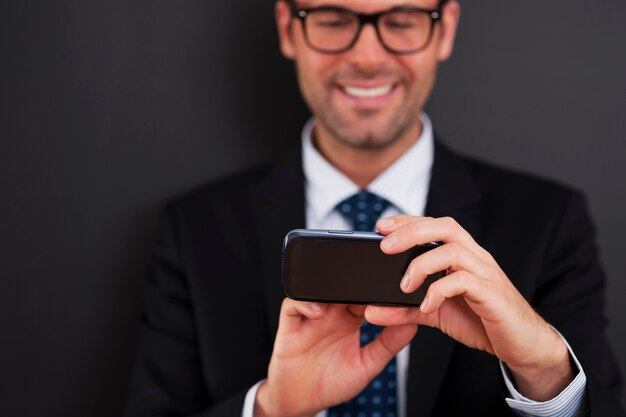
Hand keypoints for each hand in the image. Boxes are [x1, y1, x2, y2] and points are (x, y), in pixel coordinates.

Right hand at [255, 298, 415, 416]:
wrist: (300, 399)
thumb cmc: (333, 382)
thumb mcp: (367, 365)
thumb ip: (388, 345)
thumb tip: (412, 326)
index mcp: (350, 320)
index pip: (364, 296)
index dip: (375, 290)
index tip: (388, 289)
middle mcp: (331, 314)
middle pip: (342, 288)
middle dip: (354, 285)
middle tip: (366, 287)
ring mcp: (310, 317)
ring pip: (318, 290)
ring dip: (329, 289)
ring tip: (343, 297)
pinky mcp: (290, 323)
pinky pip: (293, 304)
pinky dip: (305, 303)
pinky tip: (318, 313)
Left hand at [365, 215, 573, 401]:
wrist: (523, 345)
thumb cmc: (481, 321)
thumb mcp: (435, 313)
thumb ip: (404, 309)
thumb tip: (371, 310)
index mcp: (463, 254)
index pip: (435, 225)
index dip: (408, 221)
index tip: (380, 226)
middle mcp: (476, 257)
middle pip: (445, 227)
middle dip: (412, 231)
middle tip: (384, 246)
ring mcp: (485, 273)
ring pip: (453, 250)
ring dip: (421, 264)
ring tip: (403, 285)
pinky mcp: (492, 294)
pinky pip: (464, 281)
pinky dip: (439, 290)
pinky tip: (426, 305)